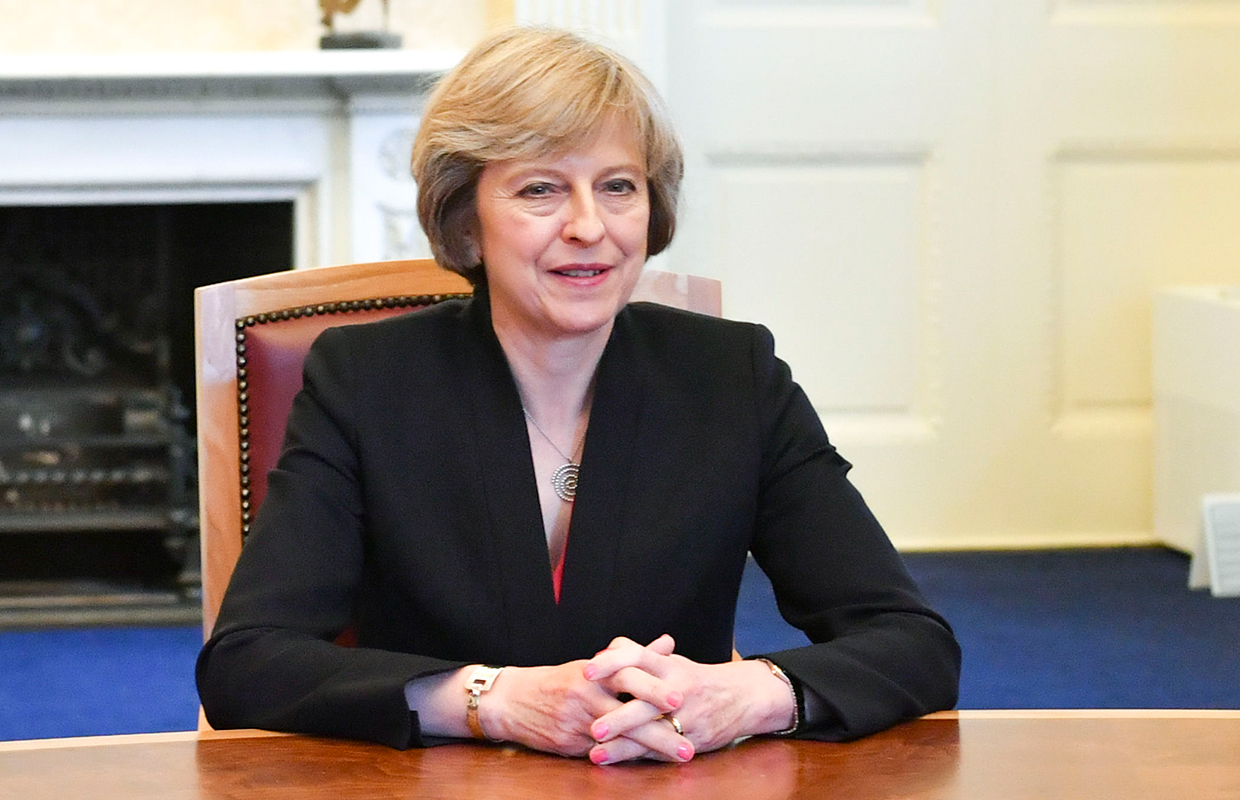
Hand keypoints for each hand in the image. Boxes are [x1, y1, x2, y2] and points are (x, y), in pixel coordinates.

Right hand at [482, 658, 671, 757]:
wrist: (512, 701)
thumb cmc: (561, 681)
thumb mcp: (596, 664)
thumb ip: (635, 656)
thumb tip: (669, 643)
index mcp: (595, 672)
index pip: (628, 676)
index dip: (654, 688)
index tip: (682, 699)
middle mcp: (586, 696)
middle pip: (627, 715)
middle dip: (659, 731)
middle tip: (688, 744)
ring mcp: (577, 722)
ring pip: (618, 739)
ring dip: (650, 750)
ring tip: (678, 755)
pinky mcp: (570, 744)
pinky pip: (602, 753)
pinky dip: (626, 757)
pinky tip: (650, 762)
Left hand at [583, 635, 796, 764]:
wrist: (743, 696)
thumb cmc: (695, 678)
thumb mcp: (671, 662)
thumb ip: (639, 657)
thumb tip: (605, 651)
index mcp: (670, 666)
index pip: (638, 657)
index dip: (613, 662)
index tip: (587, 670)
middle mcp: (678, 691)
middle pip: (646, 703)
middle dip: (619, 717)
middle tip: (592, 727)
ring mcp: (687, 718)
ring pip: (652, 734)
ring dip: (623, 746)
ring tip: (596, 753)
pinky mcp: (692, 740)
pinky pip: (661, 750)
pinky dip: (637, 756)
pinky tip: (616, 762)